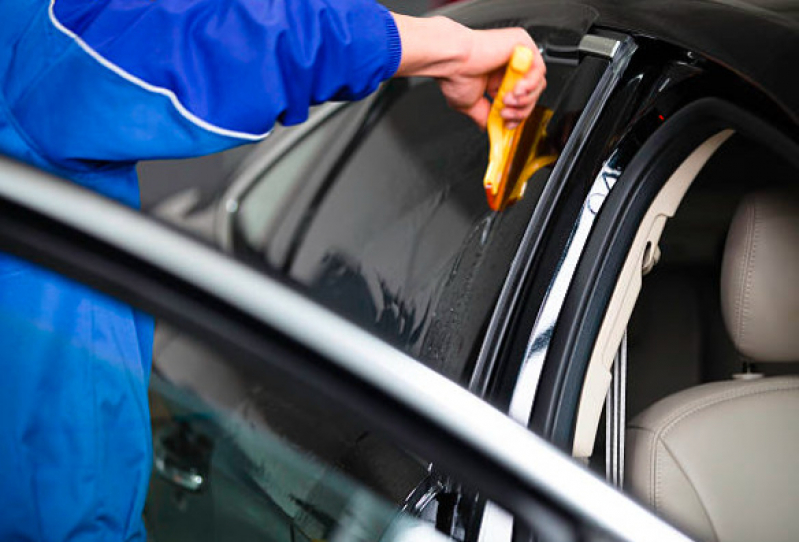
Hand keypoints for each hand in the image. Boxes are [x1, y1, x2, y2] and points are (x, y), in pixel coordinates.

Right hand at [392, 14, 545, 128]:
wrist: (452, 60)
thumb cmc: (455, 75)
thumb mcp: (469, 104)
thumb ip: (483, 115)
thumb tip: (487, 127)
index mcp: (497, 78)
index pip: (520, 99)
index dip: (517, 114)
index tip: (508, 124)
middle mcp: (508, 66)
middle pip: (531, 93)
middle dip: (521, 110)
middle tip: (505, 113)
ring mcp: (516, 55)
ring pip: (537, 83)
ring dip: (525, 99)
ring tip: (507, 100)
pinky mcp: (522, 44)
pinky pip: (539, 68)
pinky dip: (531, 84)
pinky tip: (517, 89)